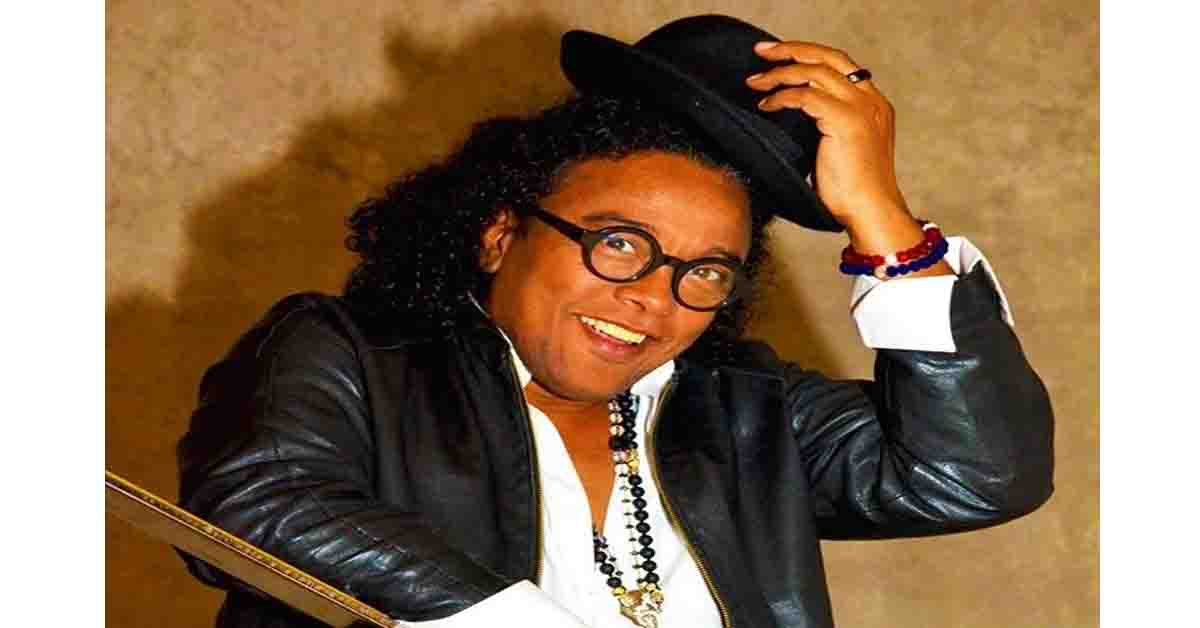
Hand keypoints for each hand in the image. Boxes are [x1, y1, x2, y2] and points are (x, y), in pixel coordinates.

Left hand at [746, 41, 904, 228]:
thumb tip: (792, 113)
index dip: (808, 56)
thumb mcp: (841, 148)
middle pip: (829, 57)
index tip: (779, 58)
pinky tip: (766, 105)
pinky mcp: (845, 121)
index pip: (840, 65)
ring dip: (780, 72)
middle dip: (791, 49)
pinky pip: (806, 95)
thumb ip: (827, 124)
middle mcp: (870, 100)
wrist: (870, 212)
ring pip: (815, 71)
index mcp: (873, 104)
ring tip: (755, 82)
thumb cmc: (852, 191)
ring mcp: (860, 108)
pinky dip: (782, 96)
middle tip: (761, 51)